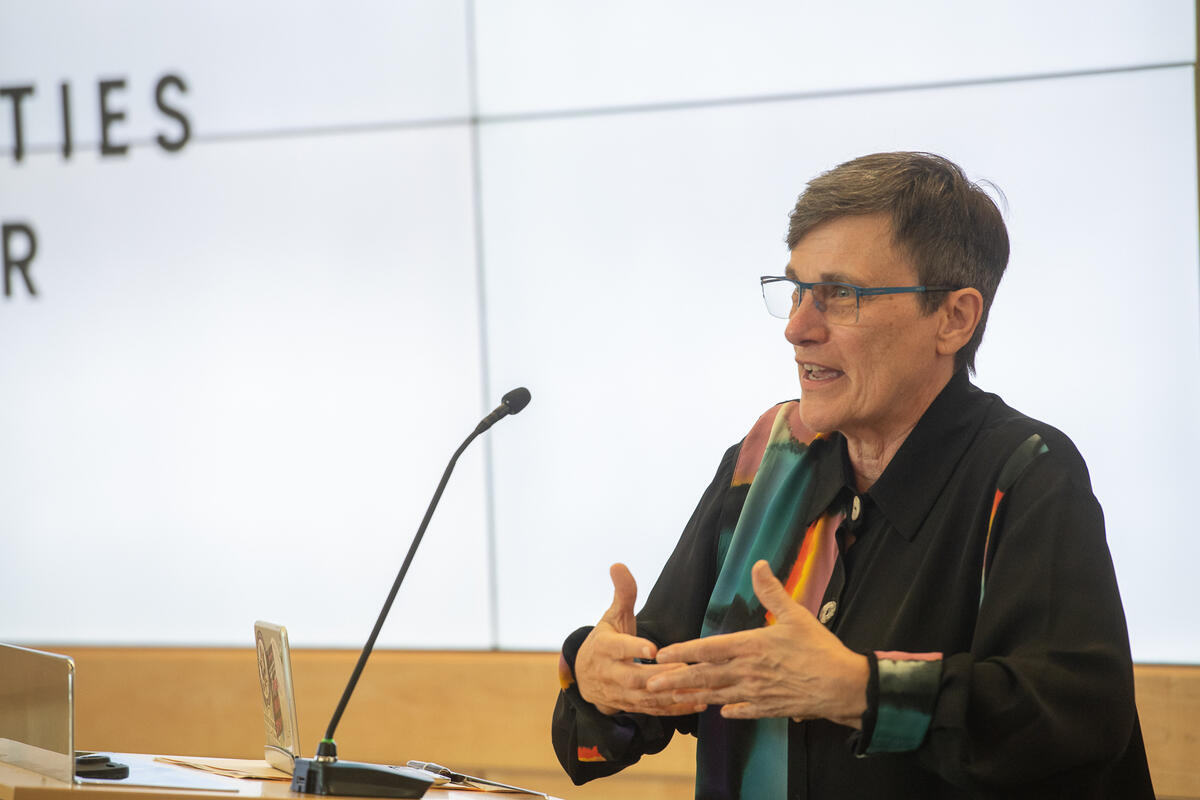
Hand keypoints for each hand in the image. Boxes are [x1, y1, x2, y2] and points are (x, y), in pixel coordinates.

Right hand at [573, 563, 705, 716]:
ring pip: (645, 698)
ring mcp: (618, 693)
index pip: (618, 648)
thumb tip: (618, 564)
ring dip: (671, 696)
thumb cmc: (606, 640)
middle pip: (633, 678)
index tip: (654, 649)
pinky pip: (653, 710)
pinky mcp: (630, 706)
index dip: (634, 649)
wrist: (584, 677)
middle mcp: (608, 673)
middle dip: (659, 676)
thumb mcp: (612, 617)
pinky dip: (674, 709)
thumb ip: (622, 594)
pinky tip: (697, 703)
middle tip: (685, 670)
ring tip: (697, 688)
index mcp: (603, 647)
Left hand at [647, 560, 867, 726]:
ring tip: (670, 700)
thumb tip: (758, 564)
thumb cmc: (820, 649)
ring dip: (692, 696)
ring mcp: (757, 693)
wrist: (844, 686)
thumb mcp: (796, 615)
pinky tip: (719, 712)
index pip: (707, 649)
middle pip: (705, 676)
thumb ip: (772, 591)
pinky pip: (743, 711)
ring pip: (718, 695)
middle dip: (674, 680)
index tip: (660, 655)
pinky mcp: (770, 708)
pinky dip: (729, 711)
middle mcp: (748, 672)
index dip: (682, 652)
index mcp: (751, 646)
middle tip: (649, 683)